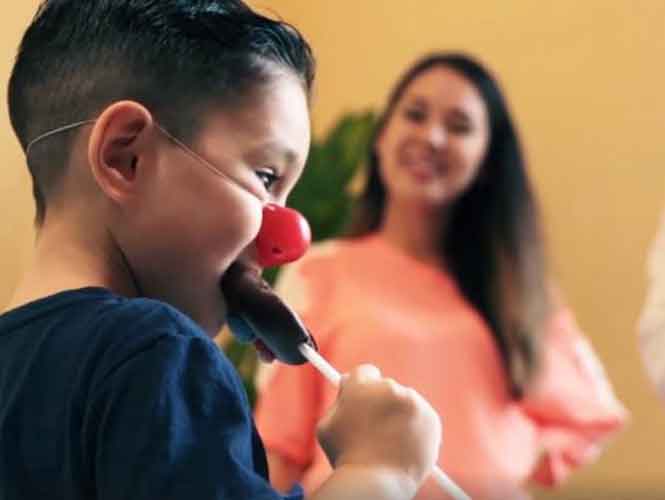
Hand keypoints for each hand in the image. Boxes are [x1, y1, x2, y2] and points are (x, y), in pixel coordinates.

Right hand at [317, 365, 441, 490]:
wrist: (375, 482)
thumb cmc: (346, 457)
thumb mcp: (327, 425)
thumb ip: (338, 401)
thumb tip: (348, 384)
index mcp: (361, 386)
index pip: (365, 372)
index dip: (362, 386)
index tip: (363, 398)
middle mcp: (389, 388)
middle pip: (385, 386)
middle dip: (380, 402)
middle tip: (374, 426)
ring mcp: (413, 402)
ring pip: (405, 402)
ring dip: (398, 414)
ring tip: (389, 441)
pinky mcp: (431, 418)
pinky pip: (421, 416)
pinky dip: (416, 427)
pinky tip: (404, 444)